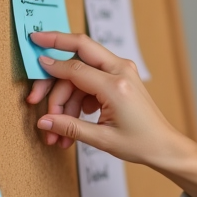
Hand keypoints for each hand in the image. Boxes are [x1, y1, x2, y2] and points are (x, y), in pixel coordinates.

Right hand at [24, 32, 196, 196]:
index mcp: (116, 85)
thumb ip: (69, 127)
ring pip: (81, 74)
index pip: (75, 67)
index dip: (51, 65)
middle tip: (34, 93)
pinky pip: (90, 82)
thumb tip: (43, 122)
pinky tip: (71, 124)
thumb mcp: (102, 139)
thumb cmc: (140, 143)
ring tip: (57, 134)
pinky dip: (77, 101)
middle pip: (80, 51)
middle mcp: (121, 71)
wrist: (164, 145)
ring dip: (64, 100)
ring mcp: (122, 72)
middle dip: (53, 65)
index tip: (33, 63)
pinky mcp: (120, 79)